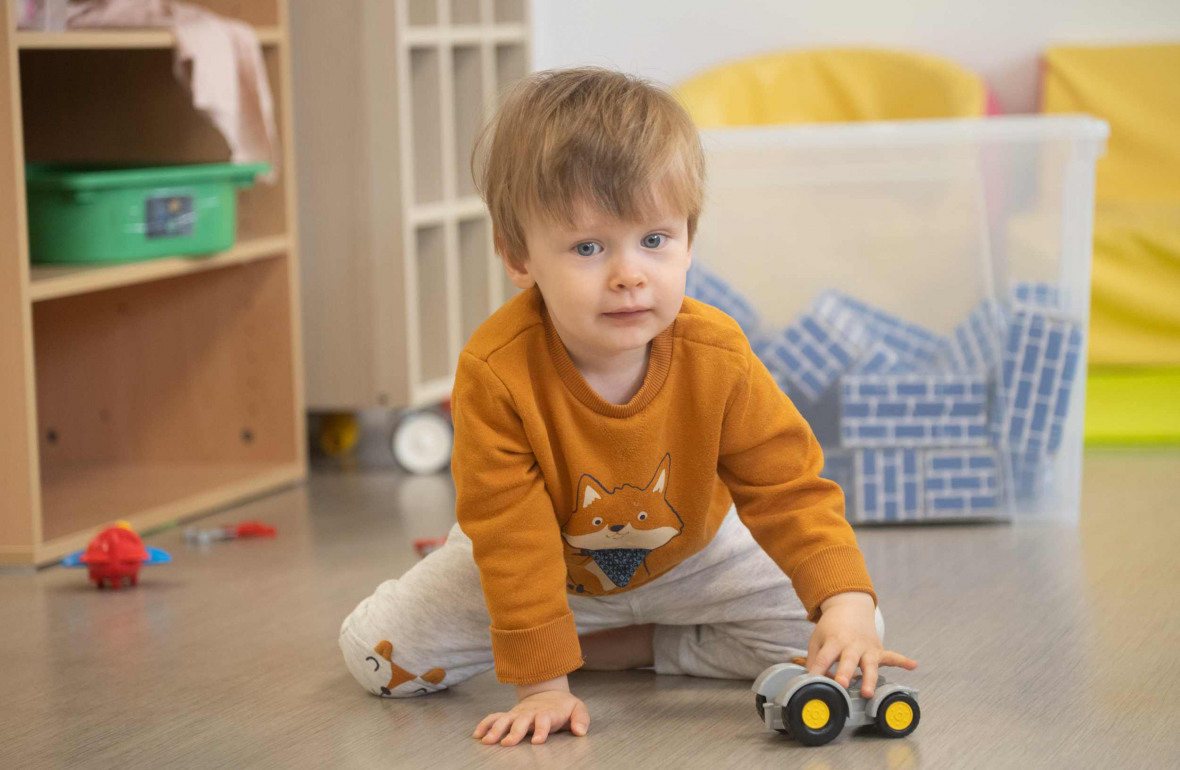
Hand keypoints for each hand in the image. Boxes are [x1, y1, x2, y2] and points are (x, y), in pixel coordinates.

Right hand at [473, 687, 589, 745]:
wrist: (548, 692)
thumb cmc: (563, 706)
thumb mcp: (577, 708)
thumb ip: (581, 719)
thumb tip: (580, 731)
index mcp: (547, 712)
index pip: (544, 719)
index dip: (541, 729)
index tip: (537, 741)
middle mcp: (530, 713)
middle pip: (521, 720)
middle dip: (514, 731)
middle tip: (507, 743)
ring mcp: (518, 713)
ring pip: (505, 719)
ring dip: (495, 729)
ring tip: (487, 741)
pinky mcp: (509, 715)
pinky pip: (494, 718)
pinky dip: (484, 724)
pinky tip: (477, 735)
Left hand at [806, 592, 916, 697]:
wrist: (849, 607)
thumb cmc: (831, 628)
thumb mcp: (817, 640)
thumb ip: (815, 661)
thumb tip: (811, 682)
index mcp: (833, 641)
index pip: (824, 658)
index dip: (817, 670)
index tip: (813, 683)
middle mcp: (851, 645)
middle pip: (848, 660)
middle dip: (845, 673)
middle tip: (842, 685)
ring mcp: (866, 648)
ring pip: (870, 664)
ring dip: (869, 678)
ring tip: (867, 692)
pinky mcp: (878, 650)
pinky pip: (892, 656)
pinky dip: (903, 660)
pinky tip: (913, 665)